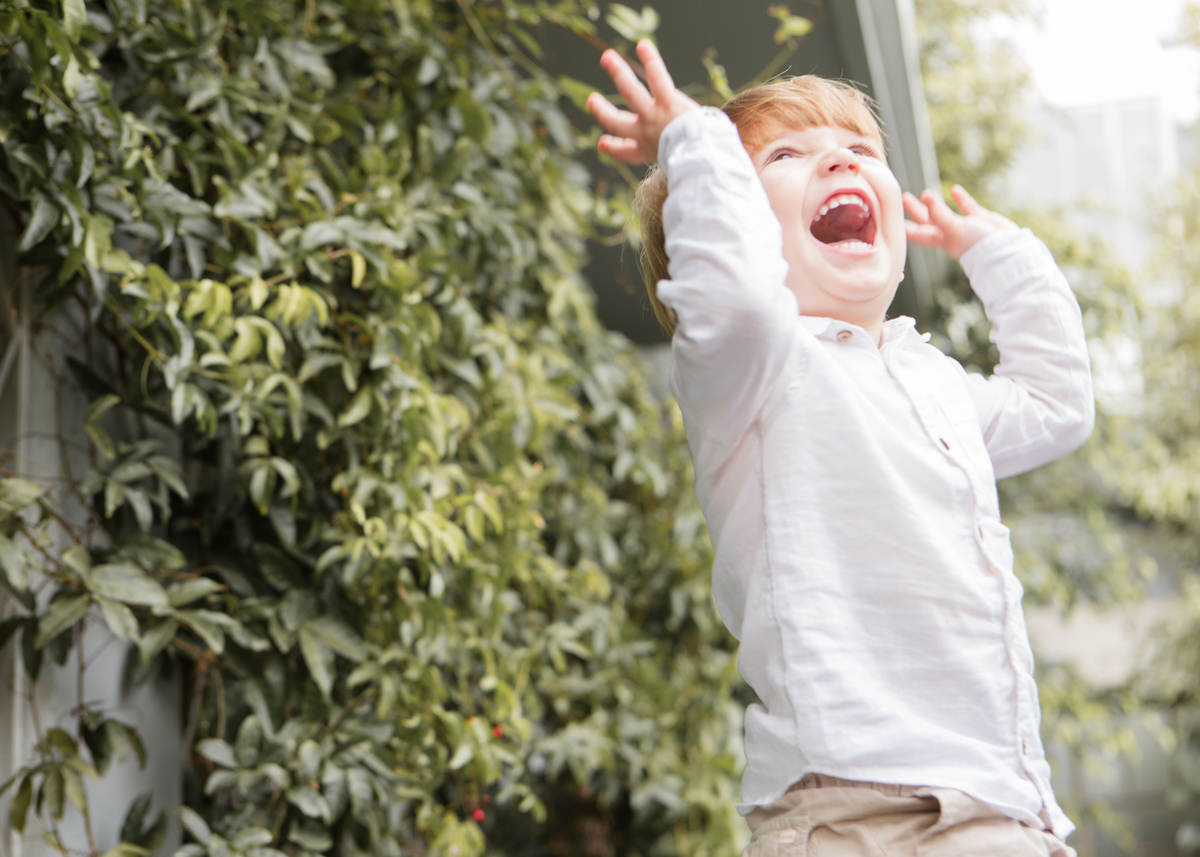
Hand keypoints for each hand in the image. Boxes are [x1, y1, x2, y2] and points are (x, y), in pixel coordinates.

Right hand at [587, 40, 698, 163]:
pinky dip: (650, 59)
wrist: (697, 160)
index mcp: (649, 152)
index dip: (614, 148)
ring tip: (607, 58)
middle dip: (602, 112)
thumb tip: (704, 181)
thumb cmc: (695, 166)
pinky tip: (643, 45)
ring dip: (618, 73)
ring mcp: (653, 115)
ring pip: (631, 91)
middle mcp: (646, 133)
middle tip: (592, 101)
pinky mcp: (667, 101)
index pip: (627, 152)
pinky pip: (656, 76)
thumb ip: (684, 166)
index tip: (603, 142)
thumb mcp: (683, 169)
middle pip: (617, 123)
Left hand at [903, 185, 1017, 260]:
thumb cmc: (976, 244)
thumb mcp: (953, 229)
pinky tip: (955, 190)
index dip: (905, 227)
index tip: (891, 219)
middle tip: (904, 197)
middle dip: (915, 211)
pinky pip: (967, 207)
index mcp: (939, 240)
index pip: (916, 233)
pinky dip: (960, 199)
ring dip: (935, 203)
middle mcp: (949, 234)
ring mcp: (965, 227)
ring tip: (927, 192)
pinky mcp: (980, 220)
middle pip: (927, 221)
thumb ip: (938, 213)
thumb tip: (926, 195)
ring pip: (945, 213)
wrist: (1007, 249)